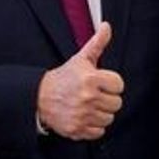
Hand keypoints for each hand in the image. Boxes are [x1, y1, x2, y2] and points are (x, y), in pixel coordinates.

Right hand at [37, 22, 124, 139]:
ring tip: (90, 105)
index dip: (112, 84)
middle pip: (117, 103)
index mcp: (91, 78)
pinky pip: (99, 132)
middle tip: (96, 95)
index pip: (119, 85)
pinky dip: (94, 126)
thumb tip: (106, 26)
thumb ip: (97, 43)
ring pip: (109, 118)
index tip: (103, 83)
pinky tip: (86, 116)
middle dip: (107, 98)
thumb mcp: (81, 58)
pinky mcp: (77, 129)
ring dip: (101, 113)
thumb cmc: (64, 77)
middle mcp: (88, 97)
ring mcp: (82, 114)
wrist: (39, 96)